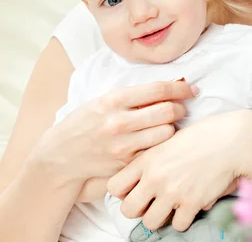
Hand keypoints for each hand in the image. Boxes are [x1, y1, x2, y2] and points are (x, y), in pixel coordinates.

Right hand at [29, 81, 196, 199]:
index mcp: (113, 100)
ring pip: (166, 133)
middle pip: (168, 111)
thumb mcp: (103, 101)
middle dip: (180, 109)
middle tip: (181, 110)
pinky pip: (155, 153)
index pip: (158, 90)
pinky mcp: (125, 165)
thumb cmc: (85, 124)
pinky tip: (157, 144)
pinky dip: (160, 148)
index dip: (181, 88)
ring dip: (172, 129)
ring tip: (167, 127)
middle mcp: (119, 122)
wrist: (60, 157)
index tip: (192, 90)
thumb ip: (134, 95)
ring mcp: (122, 145)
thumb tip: (171, 85)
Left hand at [107, 110, 251, 231]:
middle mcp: (155, 176)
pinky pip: (178, 225)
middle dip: (139, 209)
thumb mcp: (170, 140)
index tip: (136, 189)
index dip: (123, 191)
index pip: (114, 186)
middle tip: (153, 202)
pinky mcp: (191, 202)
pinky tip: (191, 206)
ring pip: (150, 222)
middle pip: (128, 210)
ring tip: (172, 206)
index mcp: (147, 159)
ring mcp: (172, 191)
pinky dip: (184, 219)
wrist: (232, 139)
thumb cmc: (203, 136)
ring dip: (161, 217)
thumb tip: (144, 179)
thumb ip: (153, 159)